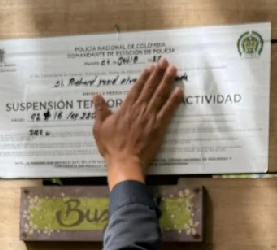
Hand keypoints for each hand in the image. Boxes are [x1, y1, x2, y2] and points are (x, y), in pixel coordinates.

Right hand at [92, 59, 183, 187]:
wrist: (125, 161)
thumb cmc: (111, 146)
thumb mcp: (99, 127)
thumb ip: (100, 110)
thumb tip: (96, 96)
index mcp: (126, 108)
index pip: (137, 88)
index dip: (145, 77)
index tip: (151, 67)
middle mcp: (140, 109)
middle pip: (151, 88)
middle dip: (158, 73)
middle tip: (165, 61)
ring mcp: (150, 117)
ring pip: (160, 95)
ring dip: (167, 81)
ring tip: (174, 70)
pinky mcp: (159, 127)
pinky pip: (168, 110)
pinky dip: (174, 100)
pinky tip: (180, 90)